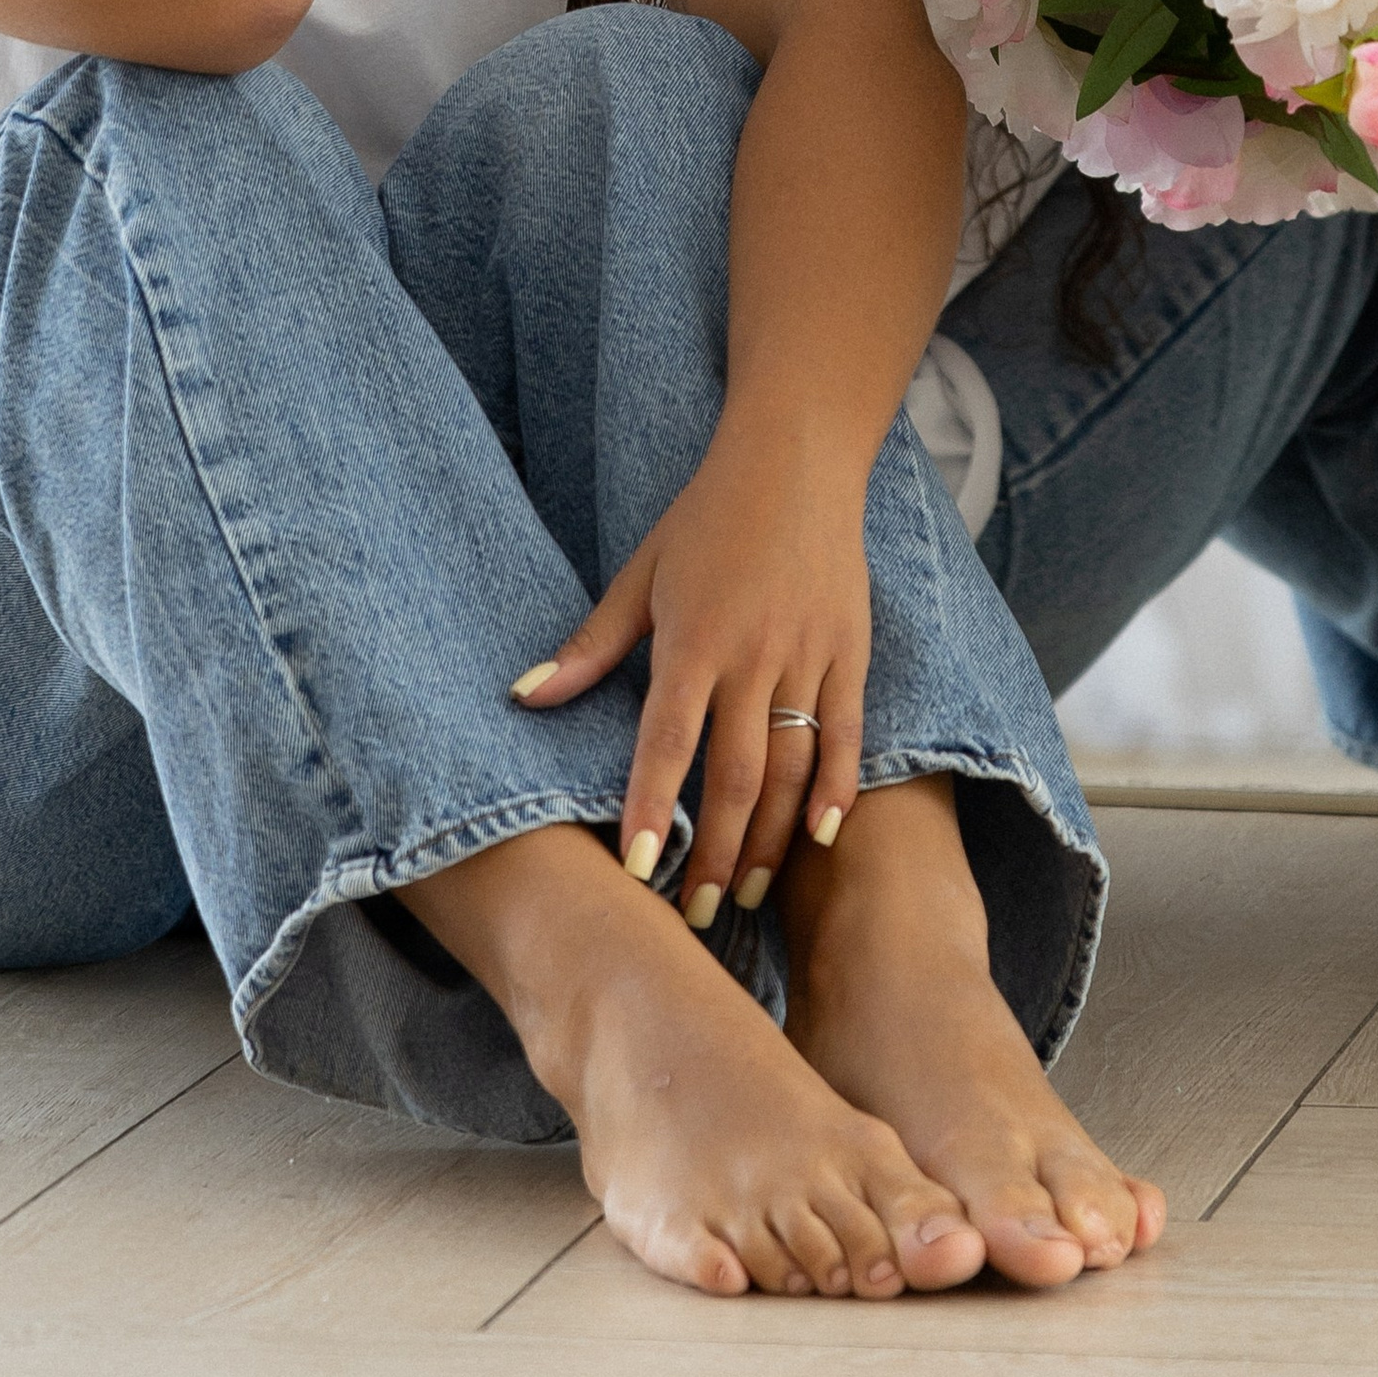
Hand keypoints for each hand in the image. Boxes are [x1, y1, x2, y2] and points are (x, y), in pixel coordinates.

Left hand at [511, 415, 870, 916]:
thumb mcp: (641, 575)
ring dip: (768, 837)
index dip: (651, 807)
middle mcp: (753, 655)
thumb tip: (526, 697)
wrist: (796, 461)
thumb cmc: (707, 518)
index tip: (638, 870)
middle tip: (693, 915)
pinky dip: (836, 789)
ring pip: (791, 767)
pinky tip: (819, 838)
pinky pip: (846, 735)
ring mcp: (808, 656)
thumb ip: (592, 646)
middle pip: (734, 773)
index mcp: (694, 638)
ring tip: (744, 892)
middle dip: (712, 850)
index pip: (667, 741)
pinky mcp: (851, 653)